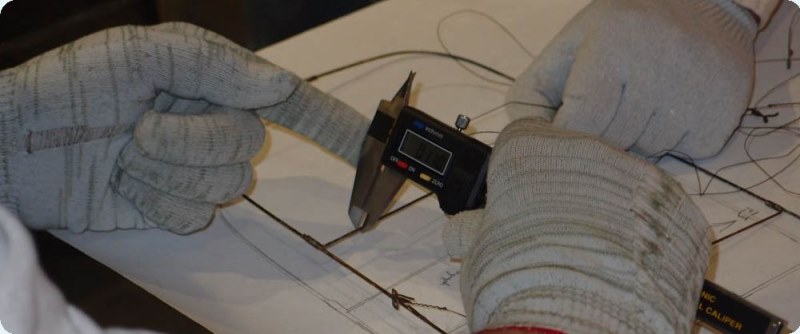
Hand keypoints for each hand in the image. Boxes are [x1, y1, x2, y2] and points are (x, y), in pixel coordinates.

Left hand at [0, 23, 367, 233]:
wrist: (18, 147)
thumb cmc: (75, 86)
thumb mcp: (141, 53)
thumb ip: (213, 63)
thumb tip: (276, 85)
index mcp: (218, 83)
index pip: (293, 104)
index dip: (336, 123)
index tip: (371, 145)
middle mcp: (216, 125)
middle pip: (251, 147)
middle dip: (191, 139)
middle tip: (142, 125)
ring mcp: (197, 170)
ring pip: (226, 185)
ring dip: (168, 169)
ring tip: (127, 150)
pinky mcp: (177, 207)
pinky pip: (196, 215)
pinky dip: (156, 201)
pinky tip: (127, 182)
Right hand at [443, 119, 710, 332]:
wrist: (579, 318)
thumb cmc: (516, 276)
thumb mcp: (477, 251)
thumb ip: (473, 230)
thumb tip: (459, 232)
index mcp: (530, 147)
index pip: (523, 137)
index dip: (519, 170)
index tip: (517, 200)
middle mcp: (585, 148)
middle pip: (573, 157)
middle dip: (563, 187)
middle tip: (552, 232)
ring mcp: (635, 175)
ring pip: (617, 183)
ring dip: (605, 208)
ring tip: (591, 253)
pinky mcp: (675, 208)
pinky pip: (653, 213)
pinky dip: (642, 234)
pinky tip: (626, 264)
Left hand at [505, 0, 756, 158]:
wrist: (706, 8)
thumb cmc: (624, 30)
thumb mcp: (572, 44)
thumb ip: (534, 89)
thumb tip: (523, 139)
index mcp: (611, 48)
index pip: (578, 124)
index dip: (567, 135)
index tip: (568, 130)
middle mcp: (656, 70)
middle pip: (609, 144)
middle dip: (600, 137)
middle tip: (610, 108)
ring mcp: (692, 97)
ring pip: (643, 154)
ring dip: (635, 139)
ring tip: (644, 100)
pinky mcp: (720, 119)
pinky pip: (680, 156)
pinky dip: (671, 142)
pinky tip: (674, 106)